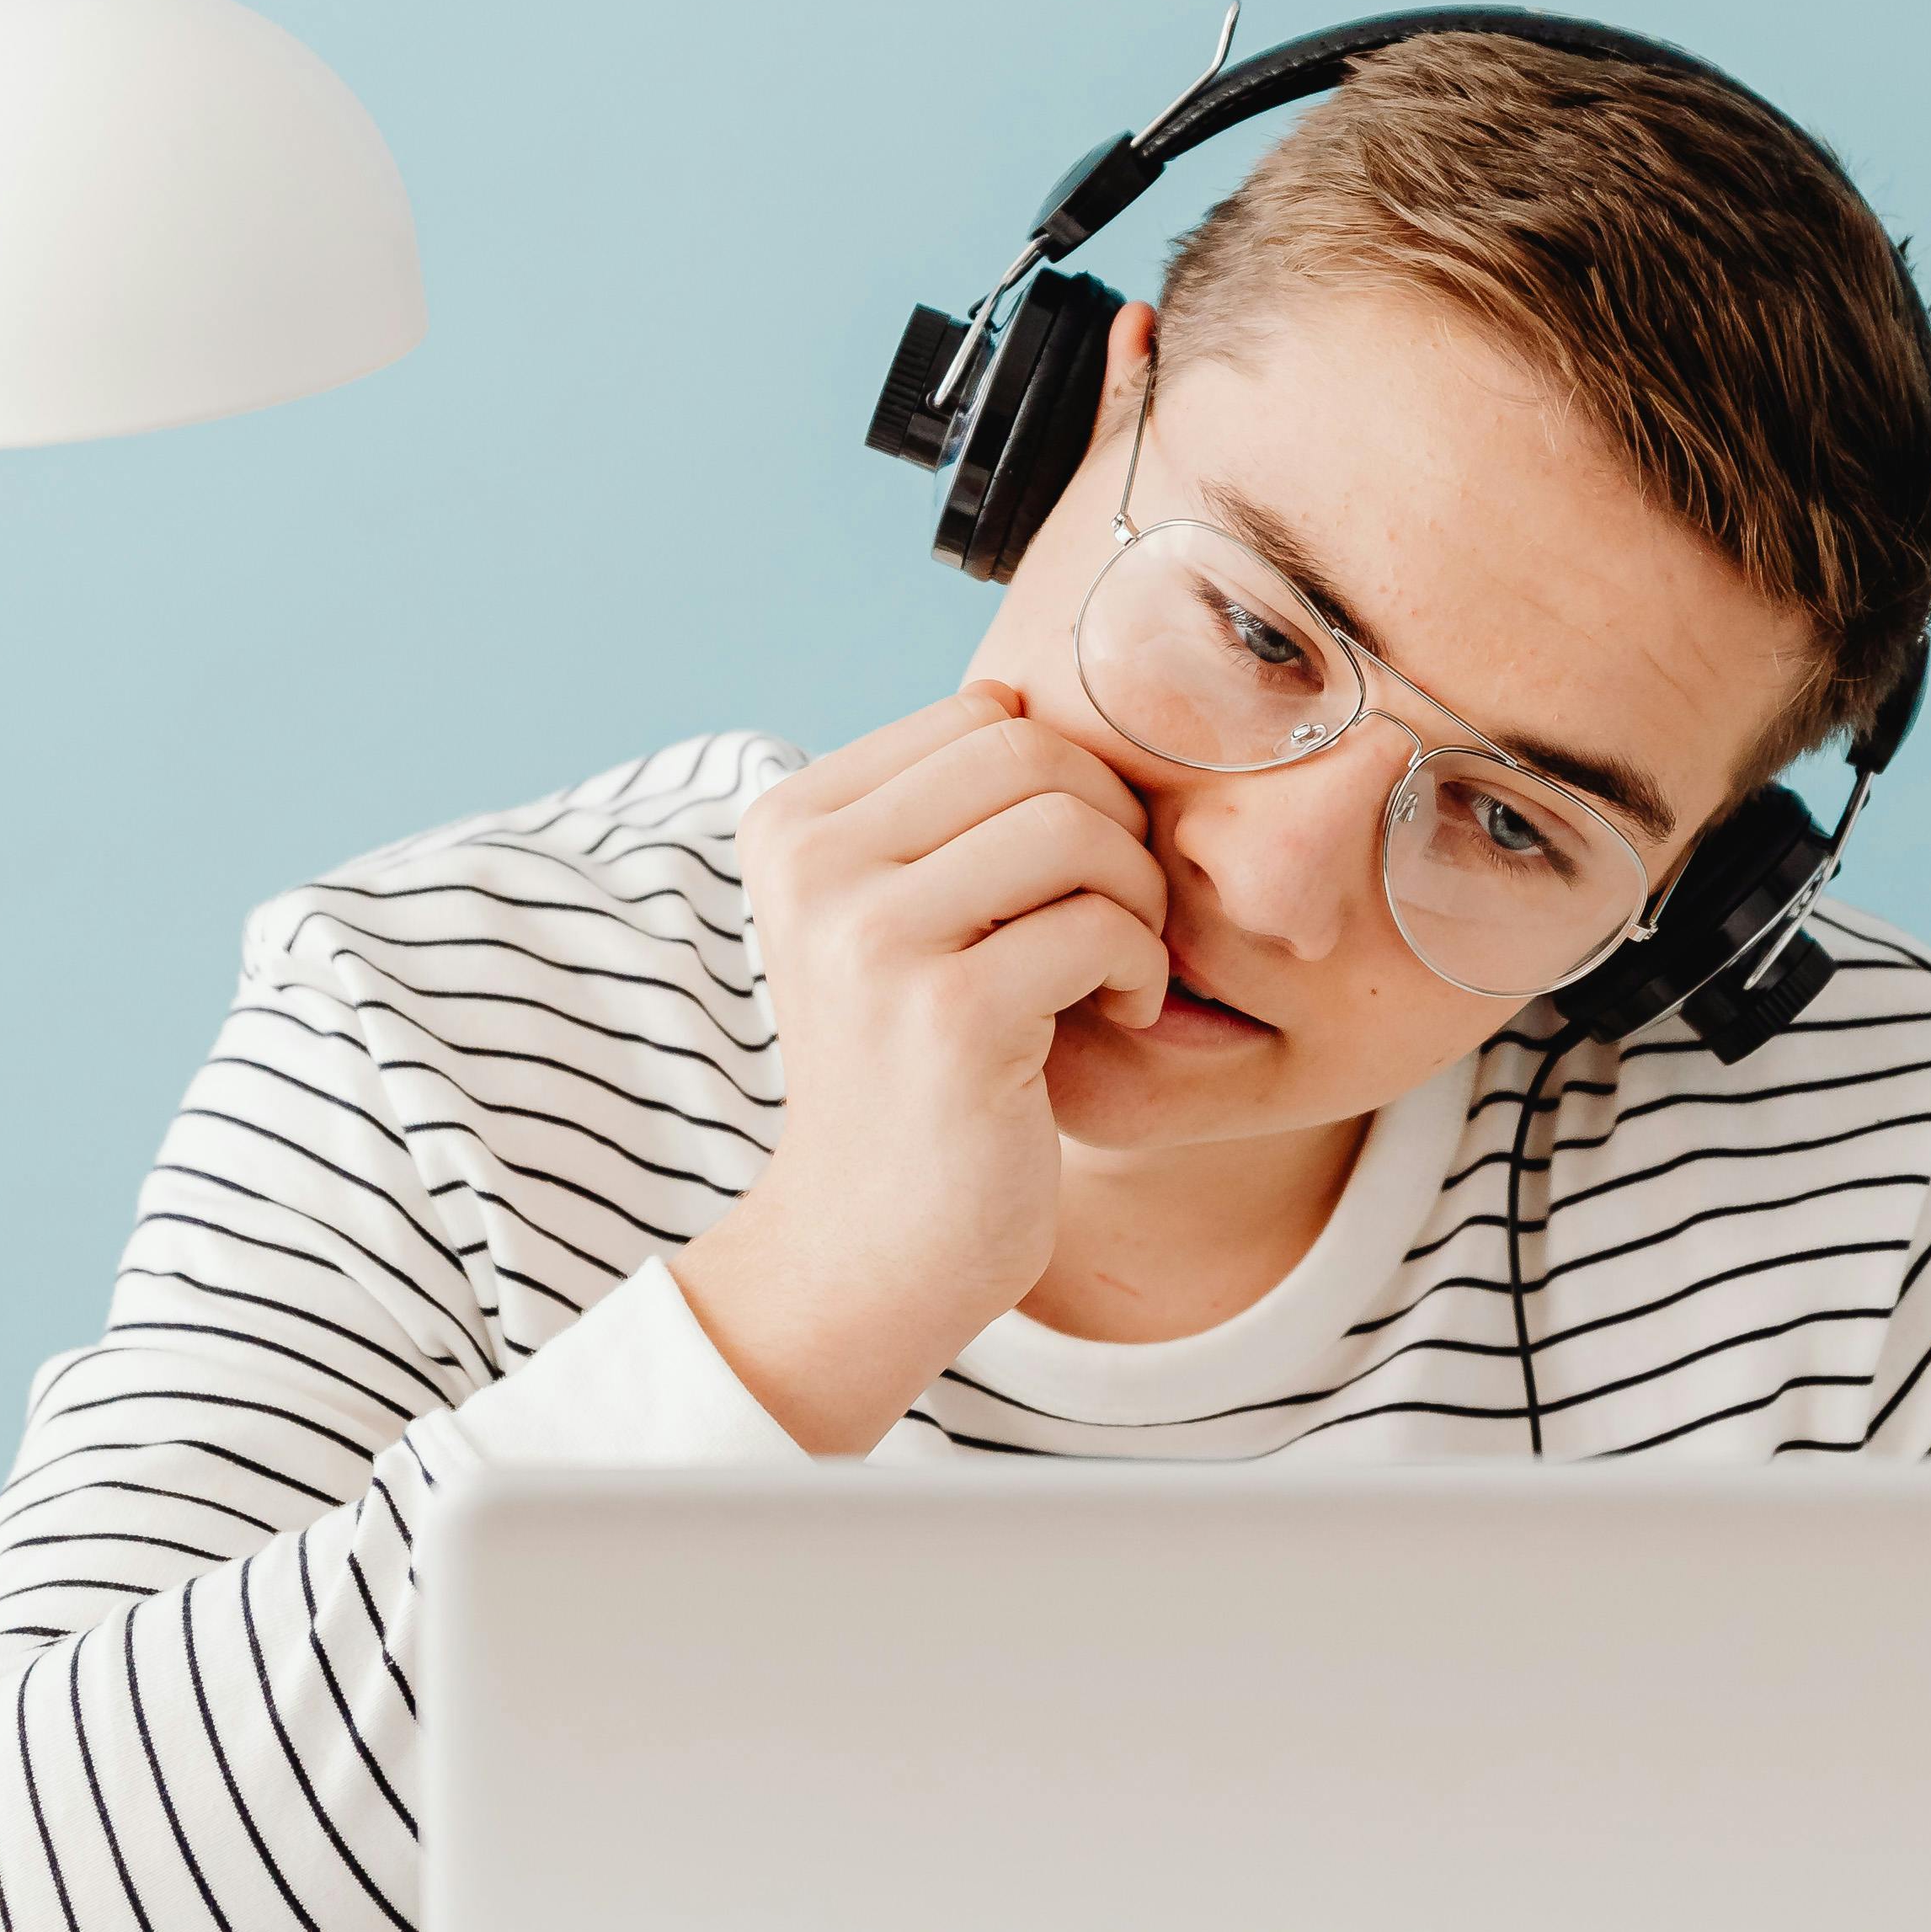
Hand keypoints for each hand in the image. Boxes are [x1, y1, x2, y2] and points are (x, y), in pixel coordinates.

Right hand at [676, 689, 1170, 1450]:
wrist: (872, 1248)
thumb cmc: (912, 1071)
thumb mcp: (893, 917)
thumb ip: (937, 807)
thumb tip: (1011, 683)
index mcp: (791, 821)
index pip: (983, 714)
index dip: (1062, 781)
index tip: (1062, 878)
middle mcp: (812, 863)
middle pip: (1034, 753)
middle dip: (1110, 828)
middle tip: (1114, 918)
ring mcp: (870, 936)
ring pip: (1074, 825)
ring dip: (1133, 895)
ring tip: (1116, 967)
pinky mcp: (946, 1012)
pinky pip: (1102, 923)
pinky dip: (1139, 967)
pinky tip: (1117, 1017)